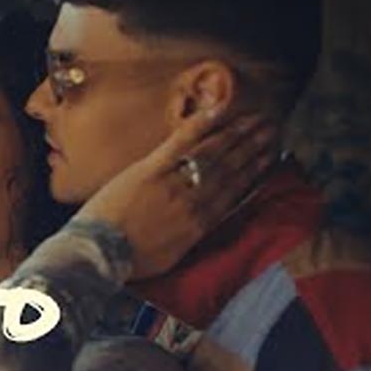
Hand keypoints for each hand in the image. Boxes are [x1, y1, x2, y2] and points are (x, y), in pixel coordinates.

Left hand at [75, 109, 279, 279]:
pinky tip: (219, 108)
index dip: (254, 174)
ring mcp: (174, 183)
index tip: (269, 158)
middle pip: (230, 170)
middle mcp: (194, 202)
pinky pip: (182, 142)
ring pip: (214, 154)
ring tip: (256, 119)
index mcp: (199, 225)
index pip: (234, 193)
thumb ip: (189, 240)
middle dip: (252, 148)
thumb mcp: (169, 258)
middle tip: (271, 130)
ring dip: (237, 134)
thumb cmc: (129, 261)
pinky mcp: (151, 169)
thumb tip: (202, 228)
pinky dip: (202, 124)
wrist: (100, 253)